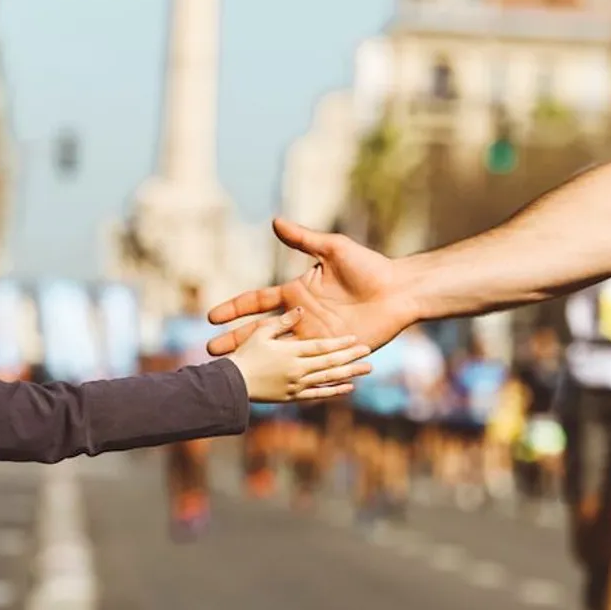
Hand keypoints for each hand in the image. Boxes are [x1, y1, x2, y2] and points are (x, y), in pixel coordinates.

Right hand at [208, 220, 415, 355]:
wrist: (399, 290)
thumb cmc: (369, 267)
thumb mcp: (333, 249)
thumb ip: (303, 238)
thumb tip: (275, 221)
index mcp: (297, 293)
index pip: (258, 302)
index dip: (234, 309)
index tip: (211, 317)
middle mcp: (302, 317)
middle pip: (262, 332)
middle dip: (236, 342)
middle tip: (211, 353)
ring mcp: (315, 336)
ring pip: (280, 352)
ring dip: (259, 363)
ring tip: (235, 375)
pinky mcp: (331, 352)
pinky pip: (308, 366)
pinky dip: (291, 375)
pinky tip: (272, 387)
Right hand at [226, 310, 371, 403]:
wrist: (231, 386)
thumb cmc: (244, 356)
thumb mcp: (260, 334)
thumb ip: (281, 322)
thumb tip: (299, 309)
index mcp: (290, 351)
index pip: (321, 346)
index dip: (339, 342)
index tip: (354, 338)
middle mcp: (297, 369)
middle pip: (329, 362)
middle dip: (350, 356)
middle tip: (368, 350)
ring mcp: (297, 385)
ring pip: (328, 378)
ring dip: (349, 373)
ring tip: (368, 369)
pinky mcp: (293, 397)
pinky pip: (318, 394)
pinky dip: (334, 391)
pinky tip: (348, 387)